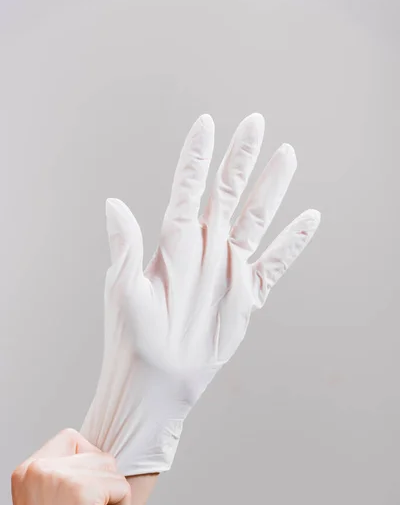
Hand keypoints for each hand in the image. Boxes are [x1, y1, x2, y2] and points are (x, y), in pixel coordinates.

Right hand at [8, 429, 130, 504]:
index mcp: (27, 470)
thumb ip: (70, 477)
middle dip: (106, 489)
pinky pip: (122, 488)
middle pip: (98, 455)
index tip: (86, 503)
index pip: (72, 439)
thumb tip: (107, 458)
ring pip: (112, 471)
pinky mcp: (82, 490)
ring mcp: (58, 476)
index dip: (89, 467)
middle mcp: (37, 468)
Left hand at [81, 113, 319, 474]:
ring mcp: (228, 271)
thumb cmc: (132, 339)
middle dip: (241, 159)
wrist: (156, 382)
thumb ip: (126, 247)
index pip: (187, 189)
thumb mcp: (124, 292)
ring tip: (286, 156)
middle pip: (227, 194)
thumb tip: (114, 203)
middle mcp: (204, 250)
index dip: (196, 158)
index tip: (206, 124)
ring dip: (271, 189)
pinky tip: (308, 220)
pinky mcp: (247, 297)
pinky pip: (274, 265)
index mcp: (173, 244)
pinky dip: (291, 244)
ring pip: (255, 220)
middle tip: (255, 122)